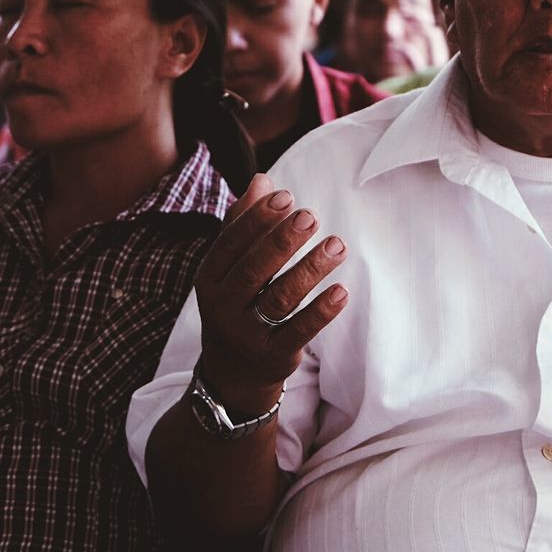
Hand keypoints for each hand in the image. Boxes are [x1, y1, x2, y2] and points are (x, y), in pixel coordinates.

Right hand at [195, 173, 348, 413]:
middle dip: (283, 240)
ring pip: (280, 297)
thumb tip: (262, 179)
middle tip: (311, 216)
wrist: (232, 372)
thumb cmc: (236, 303)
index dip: (258, 219)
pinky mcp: (273, 355)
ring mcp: (246, 334)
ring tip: (337, 245)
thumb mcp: (229, 268)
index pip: (231, 244)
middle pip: (254, 269)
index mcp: (209, 278)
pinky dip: (321, 311)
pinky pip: (299, 331)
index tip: (287, 197)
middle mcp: (222, 307)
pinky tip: (342, 290)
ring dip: (310, 269)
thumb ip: (244, 224)